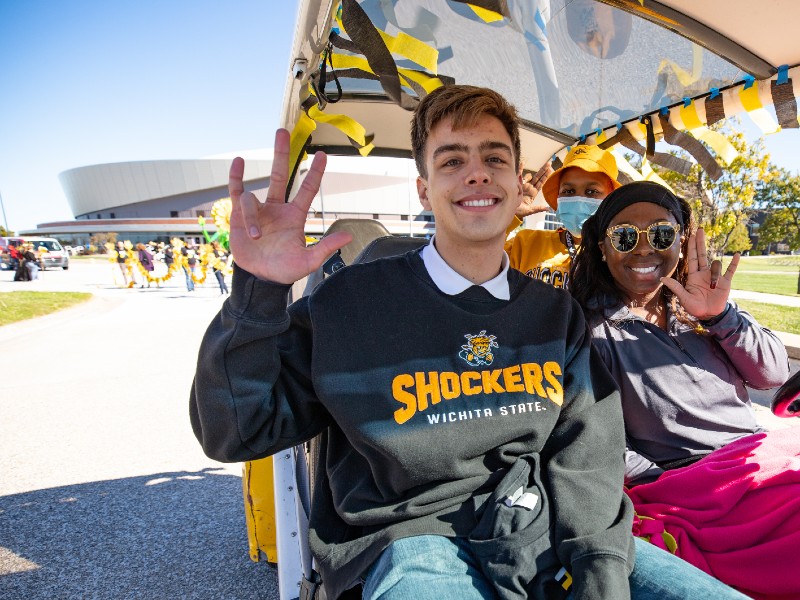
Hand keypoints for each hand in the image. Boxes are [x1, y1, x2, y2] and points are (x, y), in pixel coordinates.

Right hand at [228, 129, 351, 283]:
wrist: (259, 278)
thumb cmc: (284, 270)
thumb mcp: (308, 261)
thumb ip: (326, 248)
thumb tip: (349, 236)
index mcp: (294, 216)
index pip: (307, 189)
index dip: (315, 172)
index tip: (322, 154)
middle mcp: (276, 208)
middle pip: (279, 175)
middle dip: (281, 154)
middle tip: (281, 131)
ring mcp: (258, 210)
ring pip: (253, 198)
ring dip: (252, 216)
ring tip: (255, 237)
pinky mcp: (238, 215)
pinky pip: (236, 192)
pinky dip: (236, 177)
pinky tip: (238, 163)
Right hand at [516, 161, 553, 217]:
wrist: (509, 210)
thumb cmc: (519, 212)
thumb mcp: (529, 211)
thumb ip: (538, 209)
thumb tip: (548, 208)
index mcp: (533, 193)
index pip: (541, 183)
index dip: (546, 176)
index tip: (551, 170)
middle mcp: (529, 187)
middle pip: (538, 177)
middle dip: (543, 170)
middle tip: (549, 163)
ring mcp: (523, 185)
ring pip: (529, 176)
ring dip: (529, 176)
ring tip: (525, 182)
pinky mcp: (516, 183)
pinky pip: (519, 174)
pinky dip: (520, 168)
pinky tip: (523, 163)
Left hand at [660, 228, 737, 319]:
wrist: (708, 314)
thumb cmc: (694, 306)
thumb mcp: (684, 297)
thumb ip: (676, 287)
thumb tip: (662, 279)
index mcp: (694, 276)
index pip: (693, 258)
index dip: (692, 247)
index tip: (691, 236)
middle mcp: (704, 273)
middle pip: (703, 254)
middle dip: (700, 243)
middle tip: (700, 230)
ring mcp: (715, 276)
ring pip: (716, 265)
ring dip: (715, 274)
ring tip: (714, 286)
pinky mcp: (725, 282)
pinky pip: (730, 270)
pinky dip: (734, 263)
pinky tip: (736, 255)